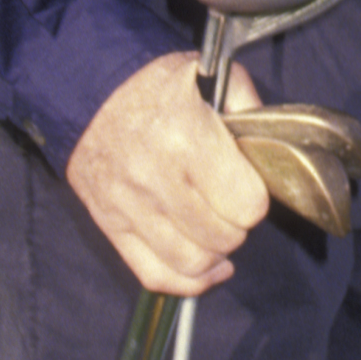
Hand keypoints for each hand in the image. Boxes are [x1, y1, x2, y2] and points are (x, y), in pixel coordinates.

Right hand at [66, 53, 270, 294]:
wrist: (88, 91)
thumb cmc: (154, 85)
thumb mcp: (210, 77)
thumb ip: (249, 110)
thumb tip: (272, 149)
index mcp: (186, 138)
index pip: (246, 205)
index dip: (255, 199)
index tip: (249, 185)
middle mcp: (155, 179)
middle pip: (223, 237)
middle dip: (238, 224)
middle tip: (231, 204)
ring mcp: (129, 207)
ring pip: (193, 263)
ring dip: (215, 253)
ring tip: (217, 232)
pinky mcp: (110, 225)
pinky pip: (154, 275)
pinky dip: (187, 282)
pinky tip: (207, 267)